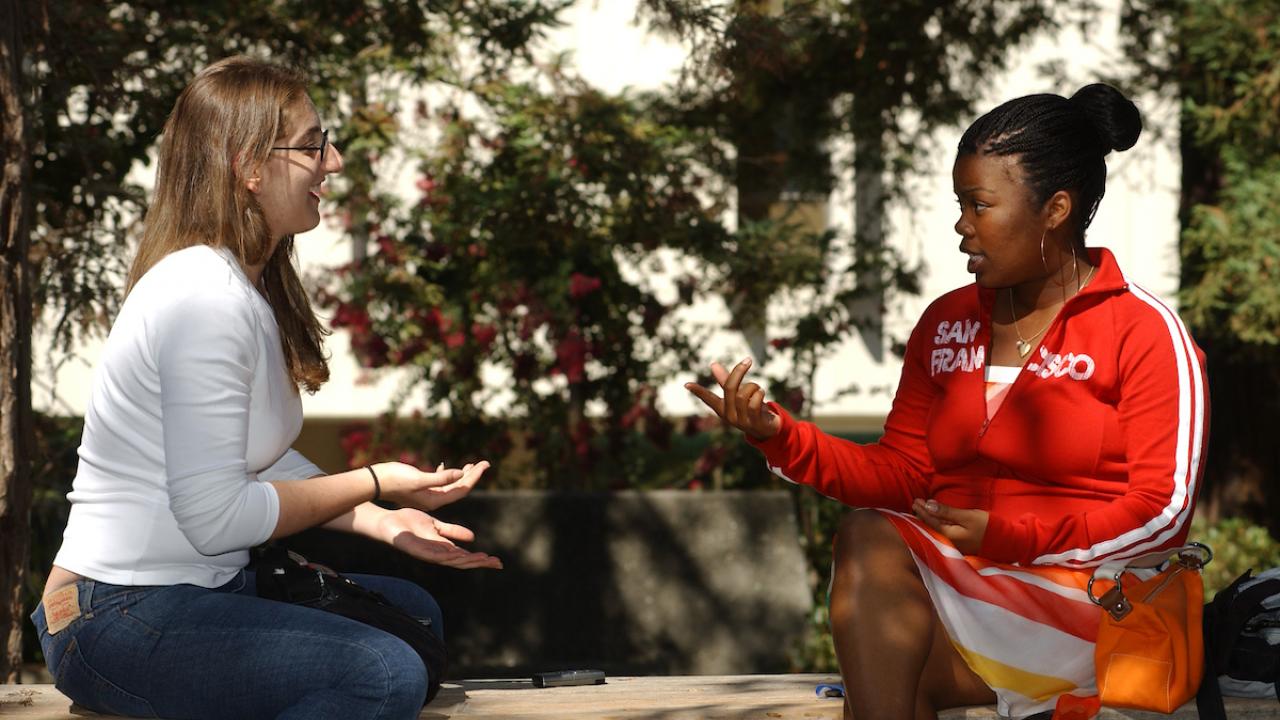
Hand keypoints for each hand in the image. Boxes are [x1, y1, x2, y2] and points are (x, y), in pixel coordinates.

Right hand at [372, 460, 488, 510]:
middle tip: (484, 463)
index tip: (485, 464)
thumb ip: (441, 477)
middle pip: (458, 488)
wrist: (374, 482)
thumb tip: (461, 474)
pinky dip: (444, 474)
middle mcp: (433, 500)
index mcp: (435, 500)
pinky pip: (437, 483)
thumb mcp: (419, 478)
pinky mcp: (419, 489)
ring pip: (449, 485)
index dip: (475, 476)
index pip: (461, 489)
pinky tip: (444, 465)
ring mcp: (426, 495)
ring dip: (460, 475)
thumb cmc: (395, 479)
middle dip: (471, 476)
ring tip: (471, 464)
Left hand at [376, 507, 502, 569]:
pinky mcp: (419, 551)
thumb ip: (452, 531)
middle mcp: (438, 555)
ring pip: (452, 561)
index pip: (466, 556)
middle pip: (462, 562)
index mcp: (443, 549)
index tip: (496, 561)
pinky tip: (459, 555)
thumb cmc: (410, 524)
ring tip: (482, 559)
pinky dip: (449, 556)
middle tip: (496, 563)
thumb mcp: (437, 525)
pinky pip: (436, 555)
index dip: (481, 559)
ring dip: (467, 561)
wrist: (390, 523)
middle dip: (479, 563)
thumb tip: (472, 537)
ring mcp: (429, 554)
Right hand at [684, 358, 781, 440]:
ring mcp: (741, 421)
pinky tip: (762, 393)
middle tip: (748, 360)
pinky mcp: (754, 422)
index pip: (708, 398)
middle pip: (730, 388)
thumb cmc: (752, 409)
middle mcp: (729, 416)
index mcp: (723, 408)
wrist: (769, 428)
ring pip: (743, 395)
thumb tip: (712, 364)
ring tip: (759, 388)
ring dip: (754, 386)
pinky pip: (754, 403)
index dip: (698, 391)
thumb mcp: (739, 394)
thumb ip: (726, 380)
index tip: (686, 384)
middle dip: (739, 371)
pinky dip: (759, 394)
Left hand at [911, 499, 988, 555]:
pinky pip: (942, 532)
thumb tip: (928, 505)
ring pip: (935, 530)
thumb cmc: (988, 528)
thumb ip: (947, 512)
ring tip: (921, 509)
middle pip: (930, 527)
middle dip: (922, 514)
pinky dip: (936, 523)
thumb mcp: (968, 516)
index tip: (916, 500)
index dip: (922, 510)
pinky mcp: (958, 545)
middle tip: (916, 502)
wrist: (1006, 542)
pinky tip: (934, 518)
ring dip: (928, 518)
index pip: (930, 521)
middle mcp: (947, 543)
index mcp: (948, 536)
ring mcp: (953, 545)